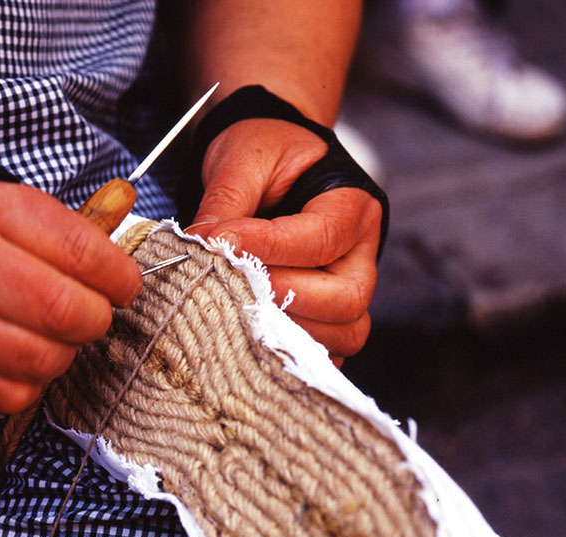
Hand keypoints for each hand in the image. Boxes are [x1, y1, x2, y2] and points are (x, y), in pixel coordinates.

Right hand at [0, 180, 141, 412]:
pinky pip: (6, 394)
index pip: (80, 250)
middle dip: (94, 320)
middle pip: (58, 309)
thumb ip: (86, 230)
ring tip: (61, 338)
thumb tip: (127, 215)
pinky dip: (32, 387)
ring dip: (64, 355)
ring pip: (34, 357)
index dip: (119, 278)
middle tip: (93, 314)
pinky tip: (33, 362)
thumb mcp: (38, 216)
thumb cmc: (3, 238)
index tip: (125, 287)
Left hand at [186, 118, 381, 365]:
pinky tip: (254, 330)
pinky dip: (294, 349)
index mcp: (352, 206)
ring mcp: (352, 291)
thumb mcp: (243, 160)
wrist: (274, 167)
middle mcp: (362, 255)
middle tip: (234, 283)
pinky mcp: (332, 320)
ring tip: (240, 306)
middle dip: (286, 297)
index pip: (322, 238)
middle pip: (347, 299)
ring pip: (344, 333)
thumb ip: (225, 202)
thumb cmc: (265, 155)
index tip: (220, 242)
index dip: (270, 248)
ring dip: (289, 329)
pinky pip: (327, 352)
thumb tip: (202, 247)